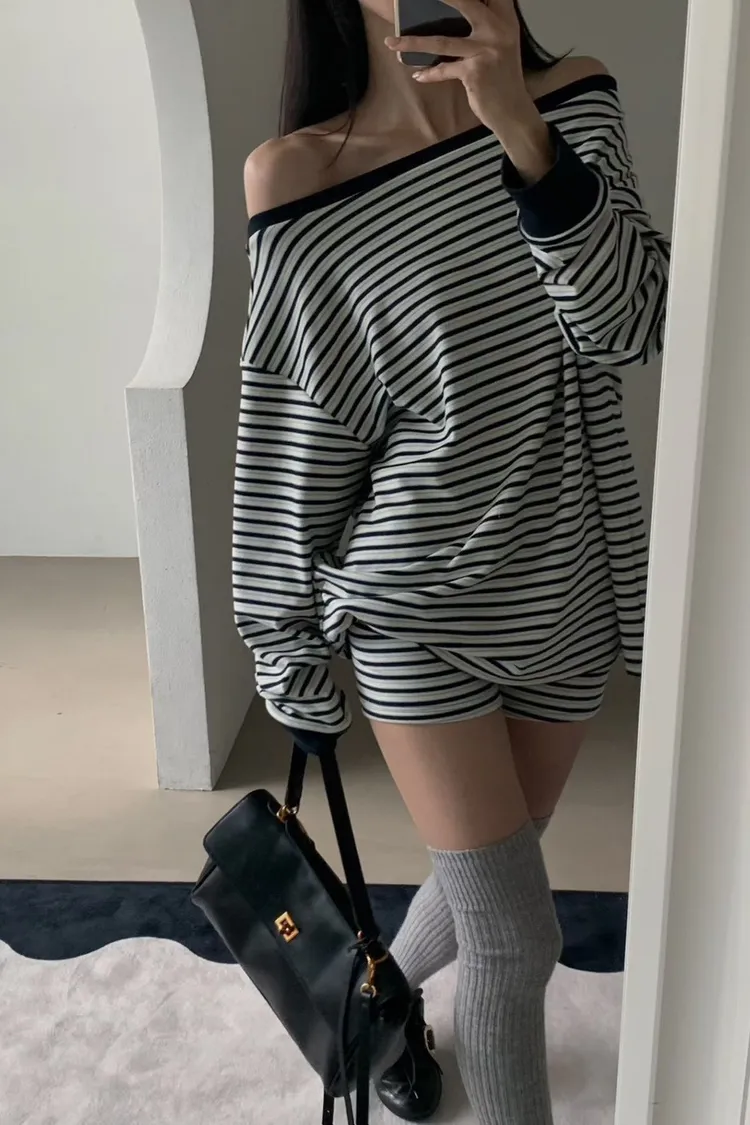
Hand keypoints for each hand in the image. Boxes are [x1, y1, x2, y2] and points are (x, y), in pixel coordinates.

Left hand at [385, 0, 554, 182]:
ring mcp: (485, 50)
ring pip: (442, 41)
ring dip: (412, 43)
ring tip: (391, 42)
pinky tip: (418, 75)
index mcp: (505, 19)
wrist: (513, 111)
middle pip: (466, 4)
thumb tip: (453, 15)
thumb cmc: (502, 78)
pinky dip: (430, 74)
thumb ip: (485, 26)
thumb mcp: (500, 45)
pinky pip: (444, 70)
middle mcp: (497, 30)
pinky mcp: (474, 72)